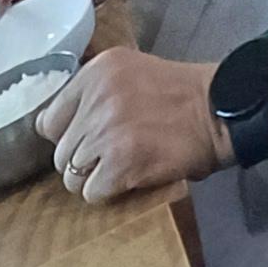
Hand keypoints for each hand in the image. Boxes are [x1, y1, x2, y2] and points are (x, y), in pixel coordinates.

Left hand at [38, 46, 222, 202]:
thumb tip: (58, 129)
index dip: (66, 138)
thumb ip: (94, 95)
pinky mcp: (120, 162)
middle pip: (61, 153)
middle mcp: (95, 99)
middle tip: (111, 159)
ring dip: (94, 180)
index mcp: (94, 73)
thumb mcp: (129, 75)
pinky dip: (108, 193)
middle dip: (82, 162)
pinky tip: (129, 180)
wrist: (218, 110)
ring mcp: (106, 131)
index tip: (86, 142)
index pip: (48, 120)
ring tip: (121, 170)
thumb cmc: (178, 96)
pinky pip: (92, 192)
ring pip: (73, 176)